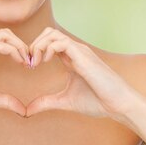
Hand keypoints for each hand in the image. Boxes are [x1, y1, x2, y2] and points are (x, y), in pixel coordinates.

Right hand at [0, 28, 29, 120]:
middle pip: (4, 33)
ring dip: (20, 46)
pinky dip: (15, 51)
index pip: (0, 39)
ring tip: (28, 62)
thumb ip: (3, 100)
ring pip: (3, 35)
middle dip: (22, 44)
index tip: (27, 64)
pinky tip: (21, 63)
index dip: (17, 48)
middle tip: (32, 62)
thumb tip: (23, 109)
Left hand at [25, 27, 141, 122]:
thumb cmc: (98, 101)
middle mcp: (75, 51)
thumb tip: (26, 111)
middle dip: (33, 44)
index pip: (48, 42)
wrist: (119, 104)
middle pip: (48, 33)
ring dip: (38, 45)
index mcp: (71, 58)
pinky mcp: (83, 56)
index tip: (28, 67)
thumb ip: (46, 103)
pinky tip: (44, 62)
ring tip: (34, 62)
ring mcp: (79, 51)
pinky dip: (47, 48)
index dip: (34, 50)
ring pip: (52, 34)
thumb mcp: (65, 102)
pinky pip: (61, 42)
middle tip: (28, 63)